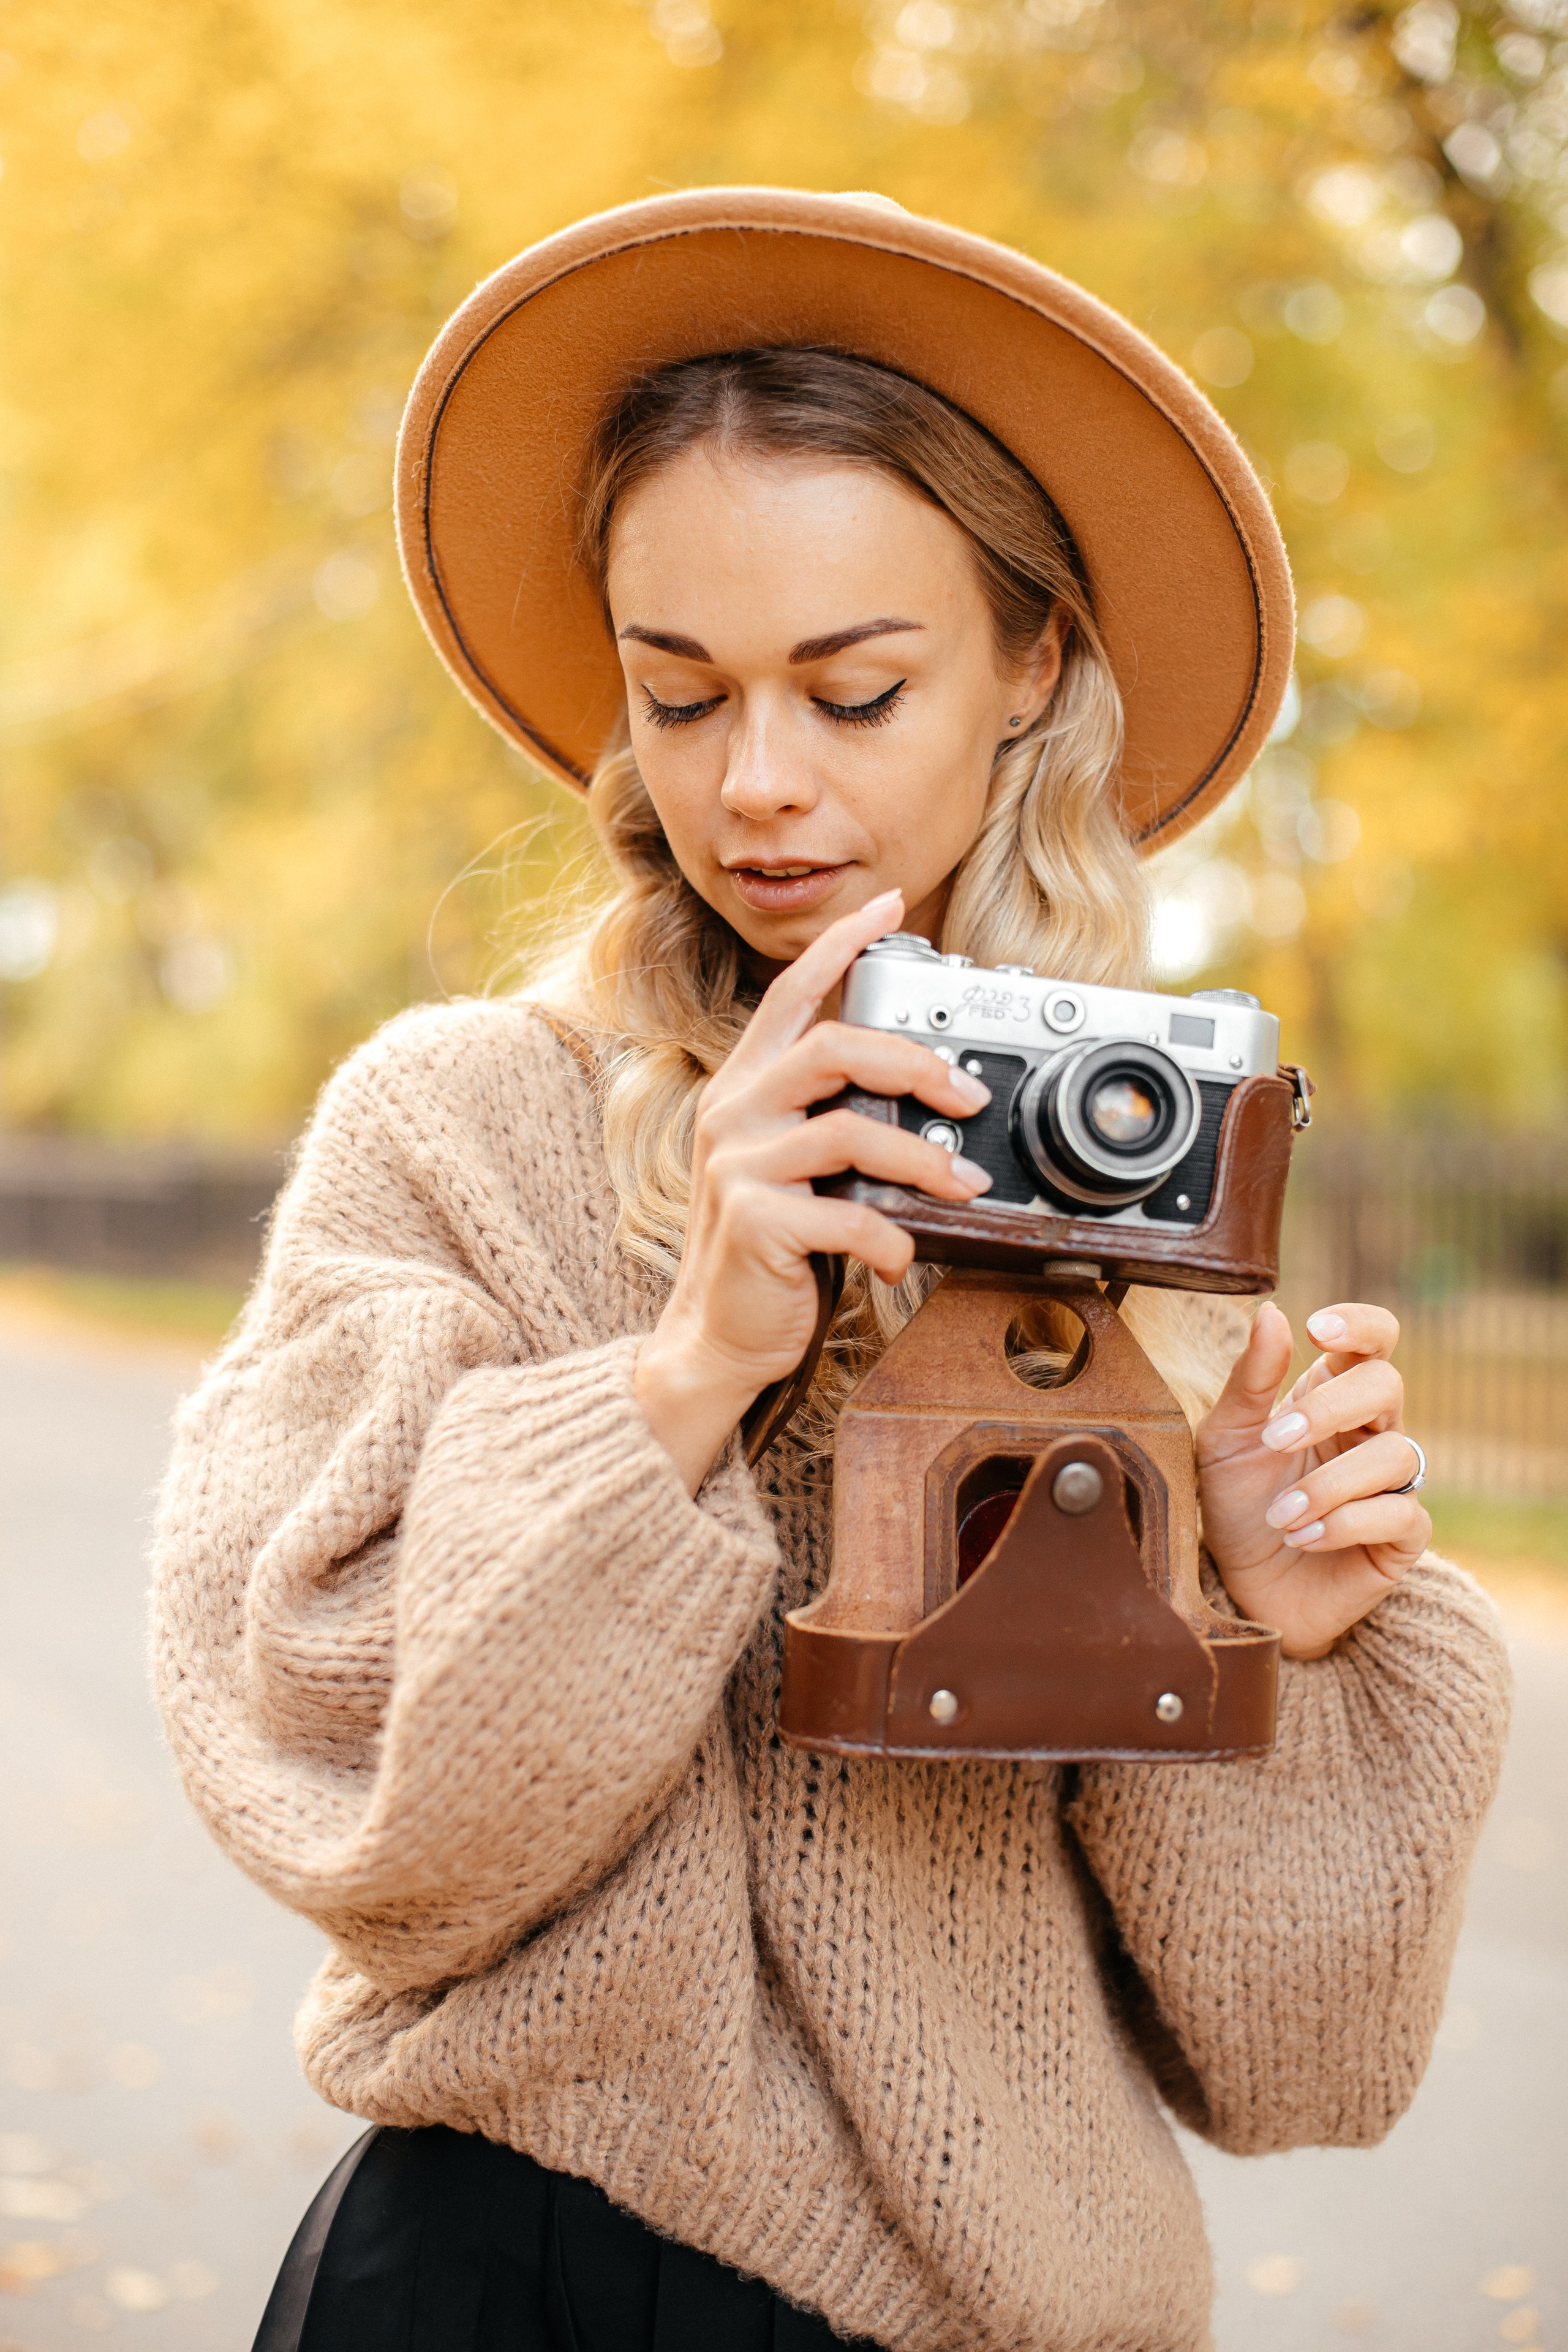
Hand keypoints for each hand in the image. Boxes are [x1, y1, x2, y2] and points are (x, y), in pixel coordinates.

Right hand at [634, 887, 995, 1492]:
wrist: (718, 1334)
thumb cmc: (772, 1249)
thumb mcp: (798, 1167)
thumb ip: (837, 1119)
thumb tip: (928, 1096)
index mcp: (746, 1086)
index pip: (791, 995)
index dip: (839, 945)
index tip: (887, 907)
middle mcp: (733, 1112)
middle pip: (831, 1047)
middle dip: (915, 1064)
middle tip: (968, 1097)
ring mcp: (736, 1164)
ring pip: (849, 1130)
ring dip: (922, 1160)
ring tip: (964, 1185)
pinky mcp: (752, 1221)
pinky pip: (846, 1213)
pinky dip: (891, 1235)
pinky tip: (904, 1255)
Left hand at [1195, 1301, 1431, 1660]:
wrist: (1242, 1588)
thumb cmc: (1236, 1505)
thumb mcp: (1226, 1440)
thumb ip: (1251, 1381)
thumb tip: (1271, 1312)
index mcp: (1331, 1396)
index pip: (1375, 1340)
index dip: (1359, 1325)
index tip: (1317, 1328)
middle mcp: (1371, 1431)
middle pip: (1386, 1385)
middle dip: (1328, 1408)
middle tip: (1274, 1439)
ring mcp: (1393, 1484)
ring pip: (1395, 1454)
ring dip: (1328, 1483)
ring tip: (1280, 1515)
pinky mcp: (1403, 1537)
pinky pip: (1401, 1515)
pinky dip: (1346, 1523)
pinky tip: (1302, 1537)